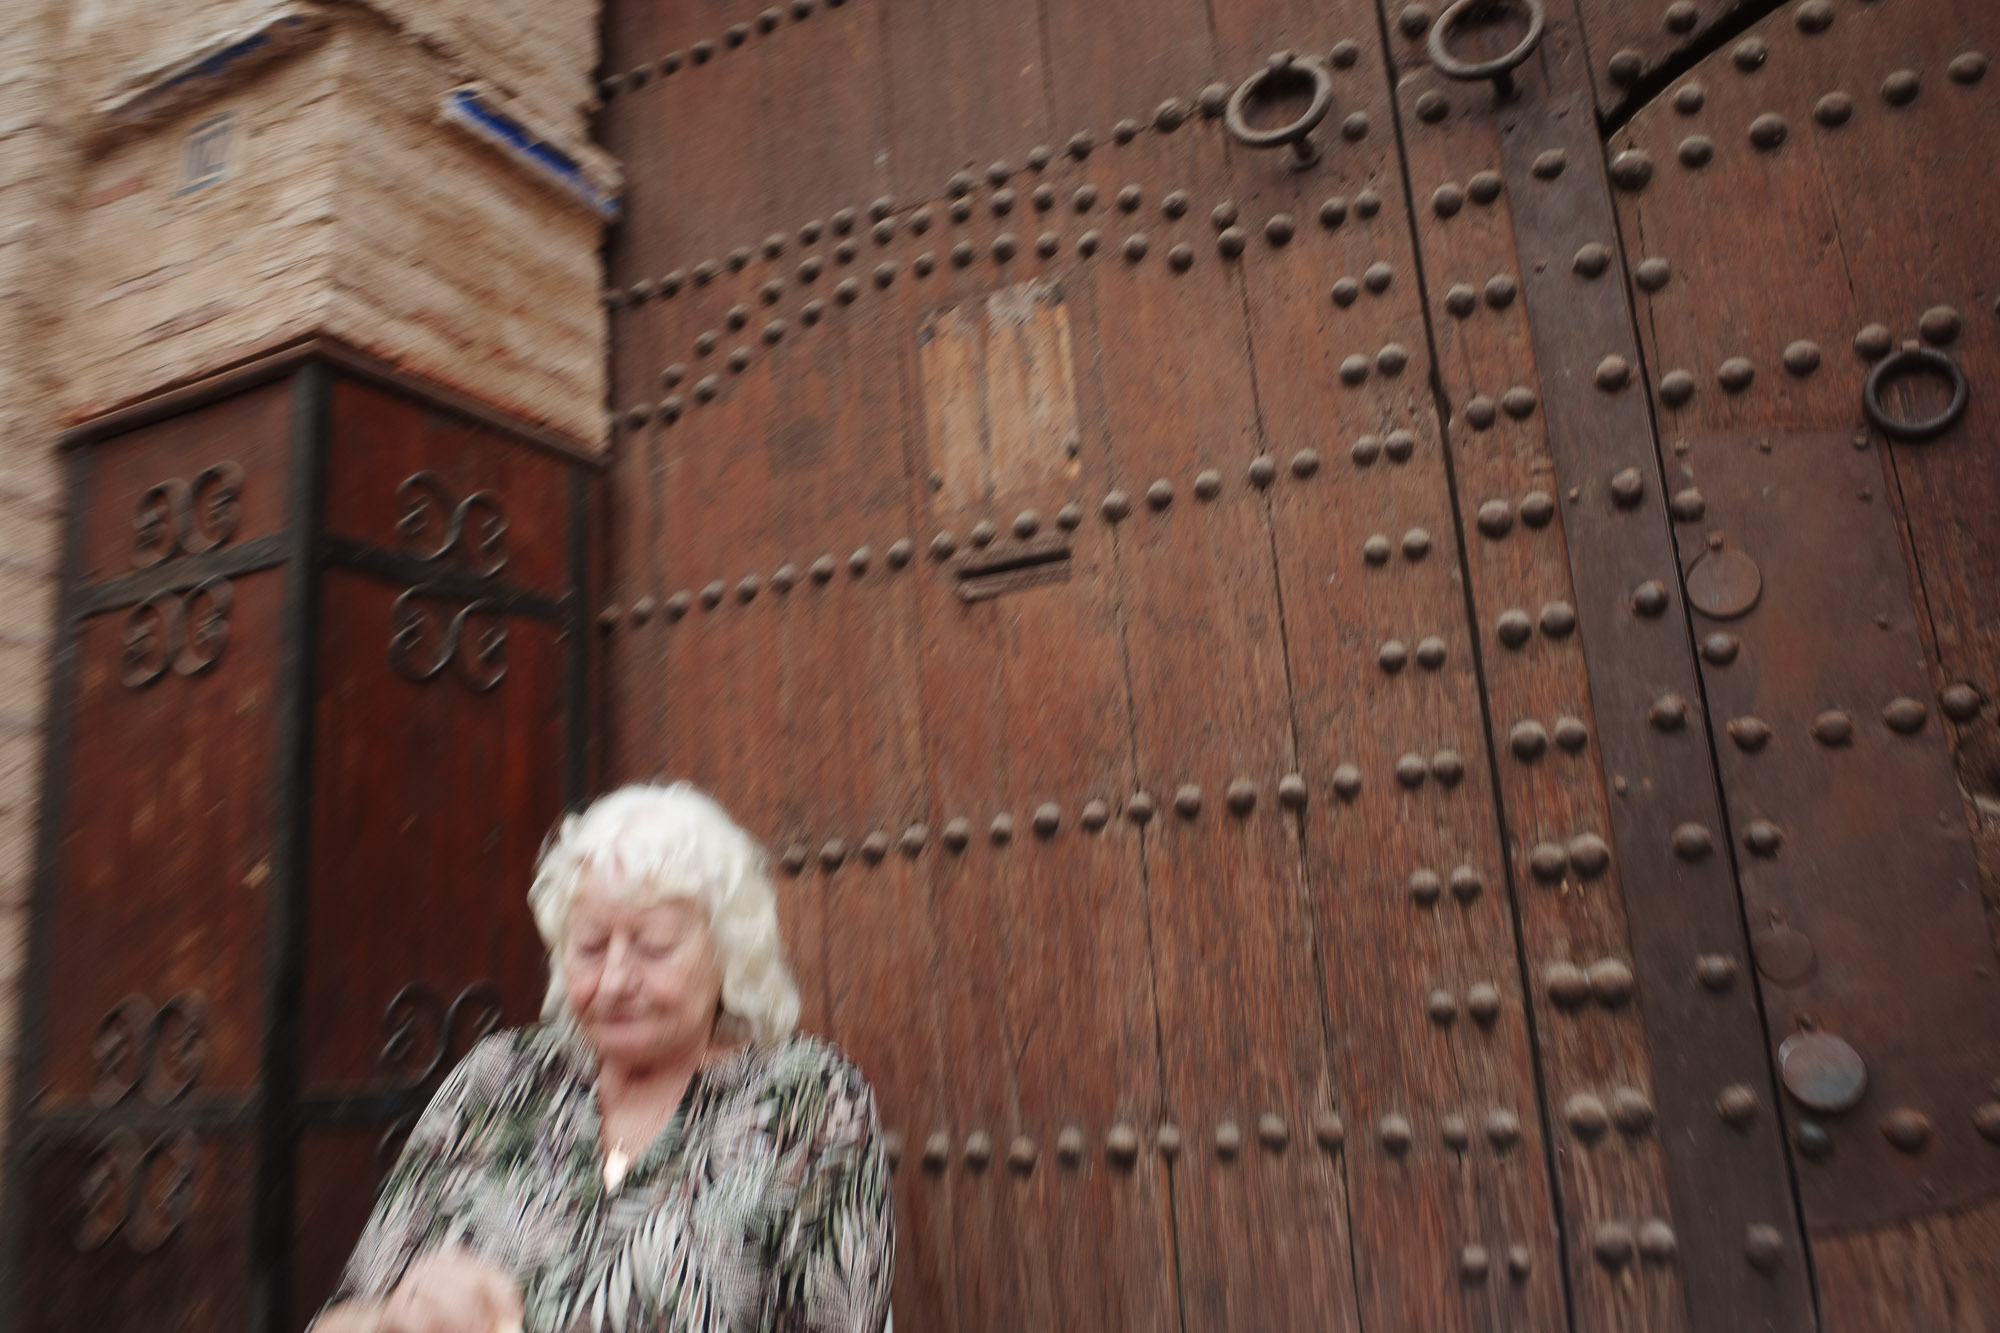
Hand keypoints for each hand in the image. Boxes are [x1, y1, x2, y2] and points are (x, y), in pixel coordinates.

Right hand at [376, 1245, 523, 1332]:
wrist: (387, 1321)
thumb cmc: (429, 1314)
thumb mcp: (460, 1306)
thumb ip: (483, 1308)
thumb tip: (509, 1320)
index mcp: (454, 1262)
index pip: (488, 1271)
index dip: (504, 1293)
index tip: (514, 1313)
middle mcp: (434, 1267)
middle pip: (469, 1282)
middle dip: (481, 1311)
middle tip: (484, 1328)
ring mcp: (412, 1284)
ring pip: (445, 1297)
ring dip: (458, 1321)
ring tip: (465, 1332)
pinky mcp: (396, 1307)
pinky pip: (419, 1316)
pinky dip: (432, 1327)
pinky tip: (435, 1331)